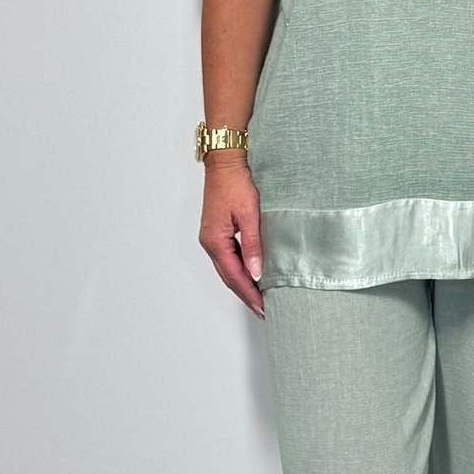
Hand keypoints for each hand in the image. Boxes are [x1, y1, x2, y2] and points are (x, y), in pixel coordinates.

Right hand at [198, 154, 265, 317]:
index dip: (250, 293)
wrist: (225, 162)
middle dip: (246, 294)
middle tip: (263, 310)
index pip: (234, 276)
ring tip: (260, 298)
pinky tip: (252, 276)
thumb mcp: (250, 214)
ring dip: (243, 284)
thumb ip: (253, 245)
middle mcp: (210, 242)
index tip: (263, 307)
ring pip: (228, 269)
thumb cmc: (236, 183)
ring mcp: (212, 238)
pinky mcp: (217, 232)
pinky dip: (240, 270)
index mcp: (215, 241)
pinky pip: (228, 258)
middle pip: (229, 277)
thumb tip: (257, 272)